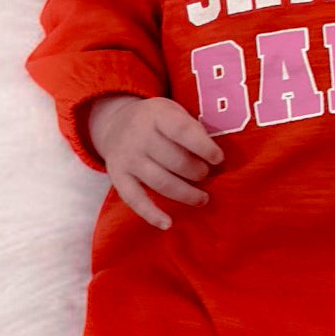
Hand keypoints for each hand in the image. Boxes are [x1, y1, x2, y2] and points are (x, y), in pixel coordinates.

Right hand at [88, 94, 223, 229]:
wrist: (115, 123)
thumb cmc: (158, 122)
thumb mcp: (173, 112)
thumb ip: (192, 129)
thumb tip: (218, 159)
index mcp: (157, 115)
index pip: (183, 131)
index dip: (204, 147)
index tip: (219, 159)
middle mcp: (139, 136)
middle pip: (174, 160)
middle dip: (197, 172)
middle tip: (206, 175)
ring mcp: (127, 157)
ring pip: (160, 182)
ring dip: (186, 194)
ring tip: (202, 198)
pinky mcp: (118, 176)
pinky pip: (135, 199)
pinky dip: (151, 214)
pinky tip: (168, 224)